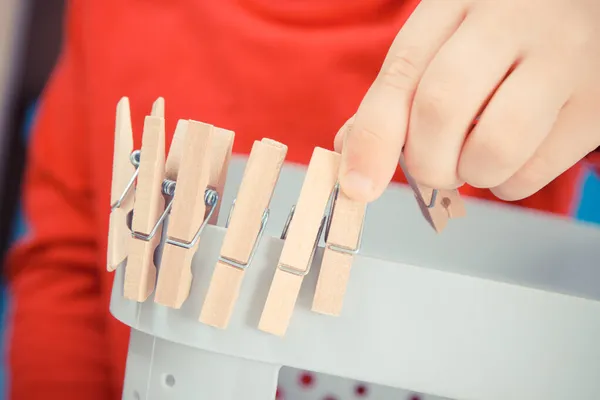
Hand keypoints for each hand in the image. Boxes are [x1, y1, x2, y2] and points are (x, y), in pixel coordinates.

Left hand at [336, 0, 599, 202]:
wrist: (587, 11)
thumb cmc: (504, 33)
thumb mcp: (447, 40)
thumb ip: (399, 90)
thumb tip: (350, 149)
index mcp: (460, 2)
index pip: (402, 73)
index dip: (373, 137)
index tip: (356, 186)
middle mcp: (514, 21)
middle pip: (441, 108)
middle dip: (424, 161)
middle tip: (434, 166)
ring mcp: (564, 60)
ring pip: (493, 148)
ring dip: (470, 174)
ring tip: (477, 157)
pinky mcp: (597, 104)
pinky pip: (532, 172)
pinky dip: (507, 182)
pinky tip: (512, 156)